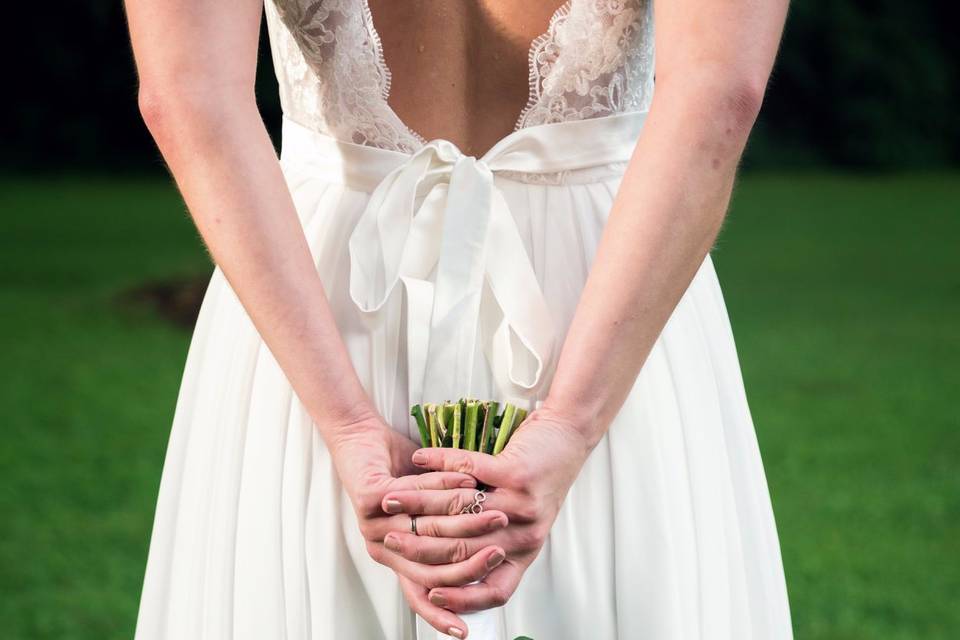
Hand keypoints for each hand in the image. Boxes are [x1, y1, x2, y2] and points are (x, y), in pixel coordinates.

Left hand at [329, 416, 509, 635]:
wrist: (361, 439)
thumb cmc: (397, 474)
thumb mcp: (433, 509)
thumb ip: (453, 533)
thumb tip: (493, 556)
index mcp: (396, 557)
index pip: (422, 595)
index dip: (446, 612)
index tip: (470, 629)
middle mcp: (383, 547)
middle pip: (429, 572)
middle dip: (470, 564)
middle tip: (499, 553)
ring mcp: (375, 524)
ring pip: (429, 533)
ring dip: (466, 521)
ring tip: (495, 513)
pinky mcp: (371, 498)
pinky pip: (418, 496)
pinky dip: (445, 487)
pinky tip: (467, 479)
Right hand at [381, 404, 592, 614]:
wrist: (567, 437)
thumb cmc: (537, 475)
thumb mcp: (516, 518)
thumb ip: (486, 539)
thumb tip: (440, 557)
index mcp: (523, 552)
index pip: (495, 591)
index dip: (461, 600)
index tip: (431, 594)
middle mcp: (525, 535)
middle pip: (465, 553)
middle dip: (421, 550)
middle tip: (391, 541)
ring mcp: (522, 507)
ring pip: (460, 515)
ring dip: (420, 505)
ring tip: (394, 500)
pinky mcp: (518, 475)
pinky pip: (469, 470)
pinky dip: (440, 462)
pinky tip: (420, 458)